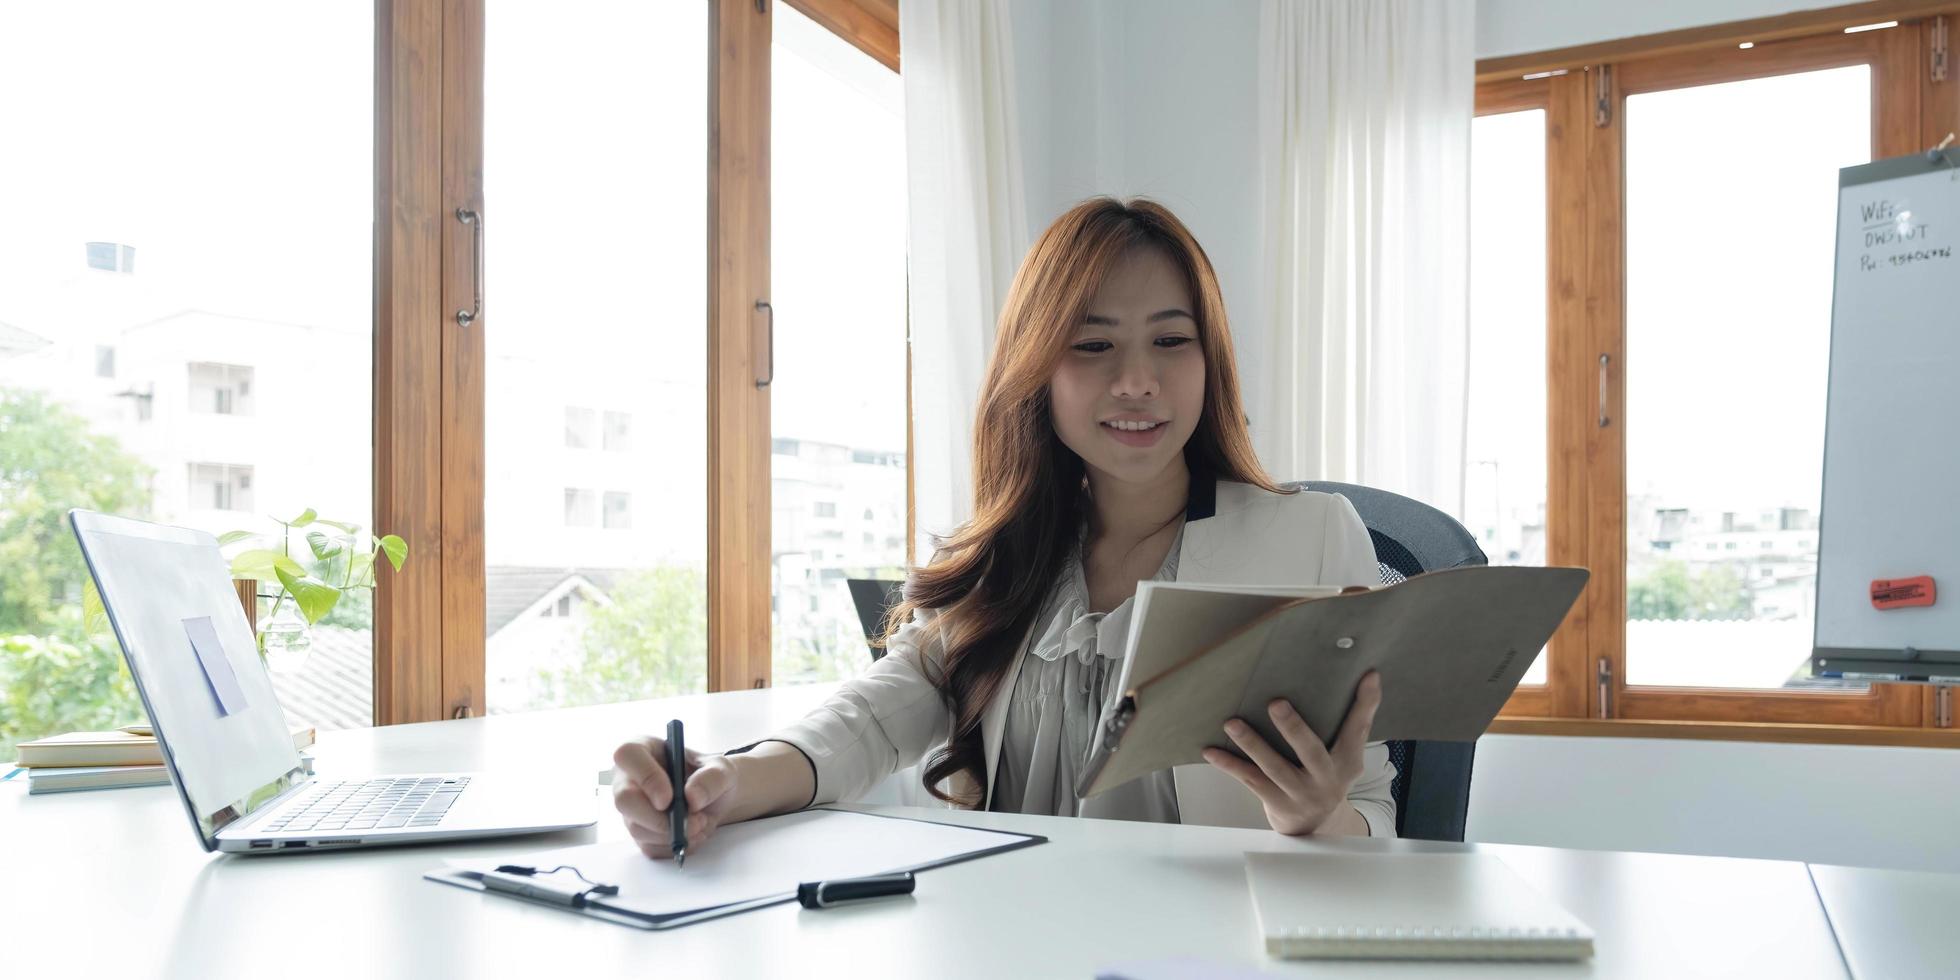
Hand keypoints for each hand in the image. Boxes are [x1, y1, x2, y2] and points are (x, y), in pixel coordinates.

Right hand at [610, 735, 739, 858]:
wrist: (716, 800)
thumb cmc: (711, 776)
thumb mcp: (722, 769)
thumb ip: (712, 778)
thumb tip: (692, 797)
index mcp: (643, 749)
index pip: (627, 755)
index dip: (646, 777)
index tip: (668, 799)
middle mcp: (630, 778)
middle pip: (624, 800)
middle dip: (658, 818)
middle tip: (691, 822)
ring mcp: (632, 808)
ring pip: (637, 828)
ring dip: (673, 833)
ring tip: (701, 823)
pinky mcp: (640, 832)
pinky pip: (649, 846)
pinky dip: (675, 846)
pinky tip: (692, 835)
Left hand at [1202, 671, 1382, 835]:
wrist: (1316, 828)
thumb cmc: (1326, 776)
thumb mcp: (1346, 755)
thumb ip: (1353, 723)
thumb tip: (1369, 676)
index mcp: (1346, 762)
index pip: (1358, 729)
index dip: (1366, 703)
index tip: (1369, 676)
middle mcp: (1325, 779)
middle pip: (1310, 751)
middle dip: (1293, 728)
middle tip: (1276, 703)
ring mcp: (1299, 794)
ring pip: (1273, 767)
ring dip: (1251, 744)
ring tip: (1231, 723)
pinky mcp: (1276, 803)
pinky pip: (1250, 780)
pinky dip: (1229, 765)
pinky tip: (1211, 751)